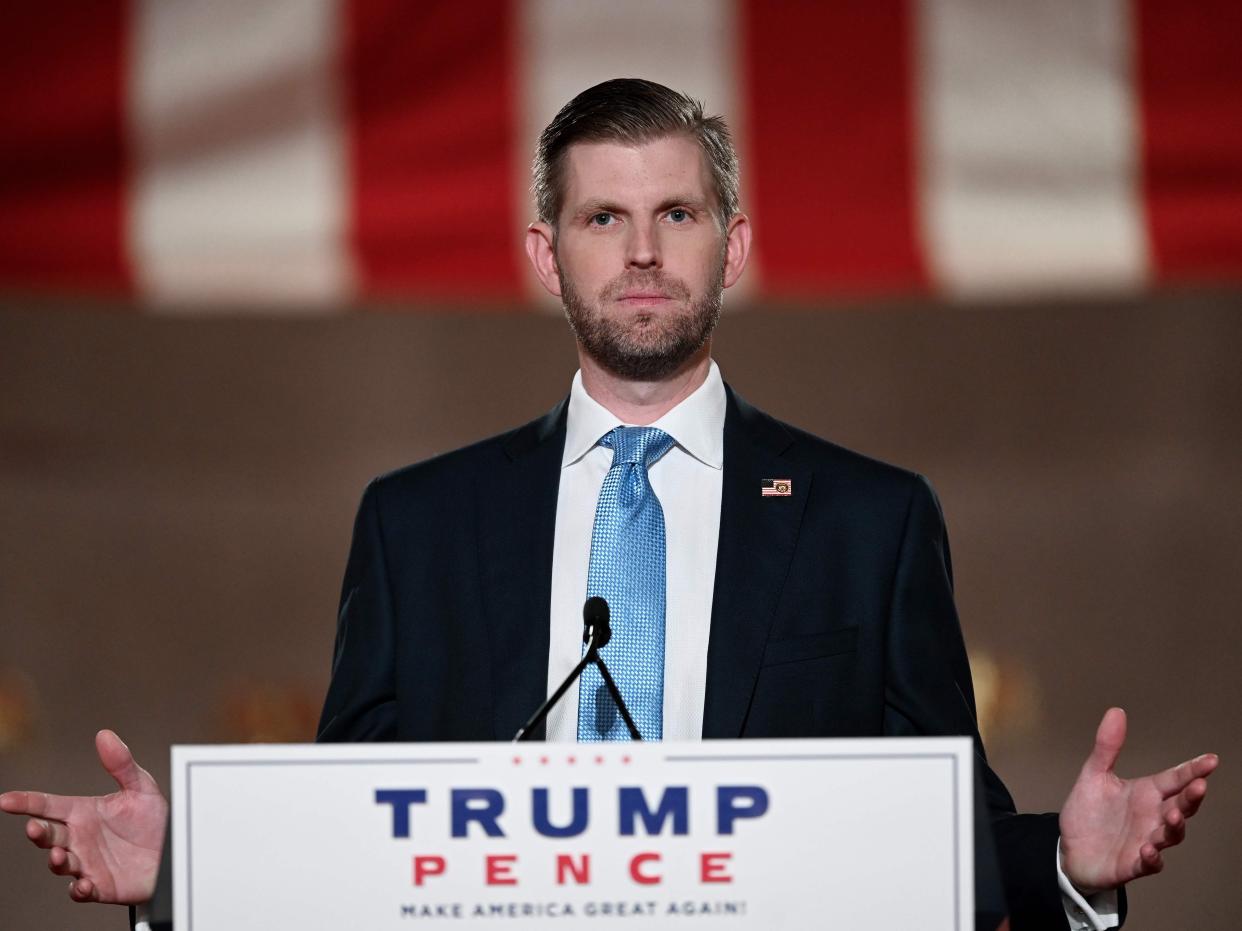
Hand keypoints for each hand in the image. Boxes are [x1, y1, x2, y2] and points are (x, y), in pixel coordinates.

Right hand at [0, 729, 167, 903]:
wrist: (174, 852)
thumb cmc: (153, 821)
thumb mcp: (141, 788)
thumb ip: (121, 764)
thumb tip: (105, 735)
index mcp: (84, 813)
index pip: (48, 806)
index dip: (26, 802)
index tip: (6, 800)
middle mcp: (80, 838)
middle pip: (49, 835)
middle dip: (38, 832)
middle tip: (34, 828)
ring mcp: (87, 863)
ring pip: (60, 864)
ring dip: (56, 861)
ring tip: (59, 855)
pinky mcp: (101, 885)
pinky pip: (82, 890)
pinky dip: (79, 889)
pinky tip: (83, 884)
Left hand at [1059, 707, 1217, 891]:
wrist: (1070, 849)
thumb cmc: (1089, 814)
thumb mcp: (1094, 776)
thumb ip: (1107, 747)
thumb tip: (1116, 711)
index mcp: (1146, 794)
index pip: (1174, 779)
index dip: (1193, 770)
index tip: (1211, 760)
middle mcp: (1152, 817)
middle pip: (1181, 806)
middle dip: (1192, 797)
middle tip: (1199, 786)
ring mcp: (1146, 841)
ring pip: (1171, 835)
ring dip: (1175, 826)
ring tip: (1173, 815)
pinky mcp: (1133, 864)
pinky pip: (1150, 864)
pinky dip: (1152, 858)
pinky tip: (1148, 850)